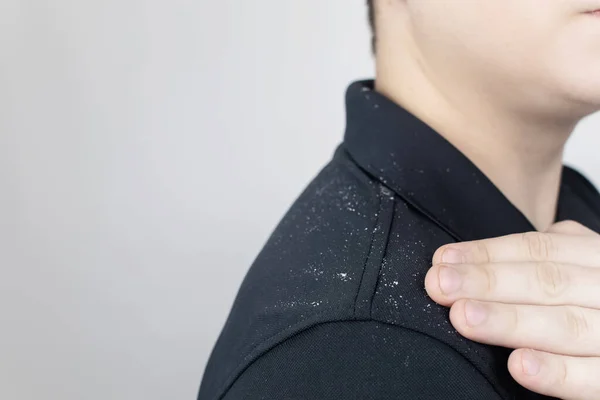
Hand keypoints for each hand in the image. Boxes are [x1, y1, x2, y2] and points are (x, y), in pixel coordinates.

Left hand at [425, 220, 599, 399]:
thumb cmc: (588, 305)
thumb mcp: (573, 273)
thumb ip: (533, 264)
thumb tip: (458, 263)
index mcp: (595, 257)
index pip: (540, 249)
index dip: (487, 254)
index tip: (442, 261)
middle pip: (548, 282)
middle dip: (488, 283)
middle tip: (440, 285)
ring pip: (567, 325)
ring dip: (510, 321)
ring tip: (463, 317)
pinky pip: (593, 377)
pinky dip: (556, 371)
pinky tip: (518, 365)